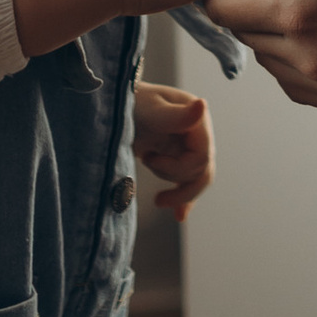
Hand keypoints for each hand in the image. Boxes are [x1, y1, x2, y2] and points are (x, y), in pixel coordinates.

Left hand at [132, 79, 215, 219]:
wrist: (114, 104)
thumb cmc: (131, 102)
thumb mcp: (150, 109)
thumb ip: (175, 115)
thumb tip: (203, 105)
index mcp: (196, 120)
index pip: (202, 156)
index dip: (177, 166)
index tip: (149, 158)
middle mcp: (198, 134)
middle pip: (202, 171)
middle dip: (175, 178)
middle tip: (148, 167)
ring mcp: (189, 147)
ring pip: (197, 179)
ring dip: (179, 192)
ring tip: (158, 199)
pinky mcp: (178, 158)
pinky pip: (189, 182)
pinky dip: (184, 200)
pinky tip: (179, 215)